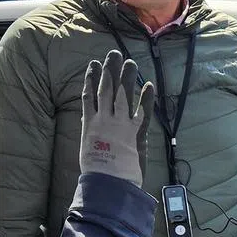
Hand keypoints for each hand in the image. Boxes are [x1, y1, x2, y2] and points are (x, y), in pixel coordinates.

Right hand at [79, 49, 155, 185]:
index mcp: (90, 123)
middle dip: (110, 70)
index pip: (89, 95)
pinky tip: (149, 84)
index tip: (93, 64)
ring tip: (129, 62)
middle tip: (114, 54)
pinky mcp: (137, 132)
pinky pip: (144, 111)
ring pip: (123, 95)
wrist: (109, 182)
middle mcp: (105, 119)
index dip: (90, 78)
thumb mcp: (87, 149)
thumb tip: (88, 122)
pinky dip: (147, 98)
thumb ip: (89, 132)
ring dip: (127, 78)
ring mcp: (121, 124)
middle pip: (107, 89)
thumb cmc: (96, 171)